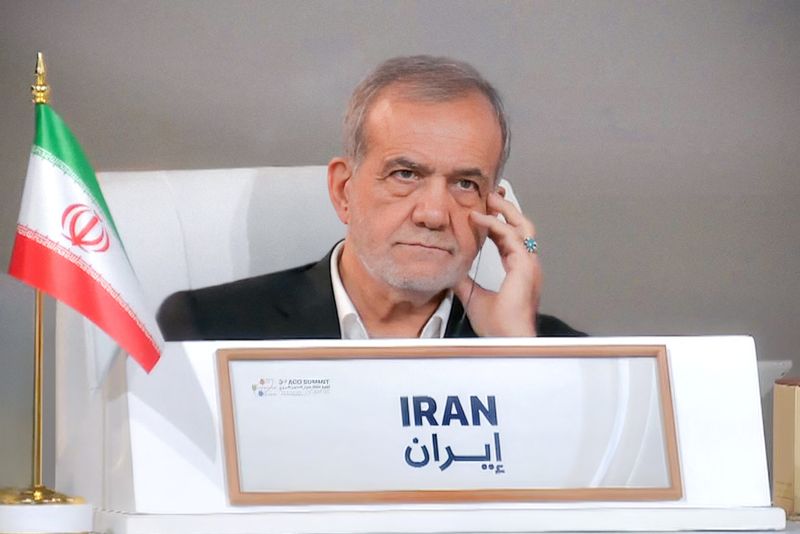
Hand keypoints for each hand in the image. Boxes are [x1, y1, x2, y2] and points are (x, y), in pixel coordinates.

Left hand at [454, 190, 540, 336]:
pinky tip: (478, 218)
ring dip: (504, 209)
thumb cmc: (497, 325)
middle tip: (491, 193)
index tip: (484, 211)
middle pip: (522, 226)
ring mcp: (529, 264)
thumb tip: (451, 270)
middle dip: (507, 208)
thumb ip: (465, 281)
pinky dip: (495, 224)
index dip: (499, 223)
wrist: (506, 339)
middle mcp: (527, 264)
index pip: (511, 239)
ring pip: (521, 225)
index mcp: (519, 270)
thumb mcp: (473, 296)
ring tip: (489, 197)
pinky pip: (511, 236)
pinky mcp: (525, 266)